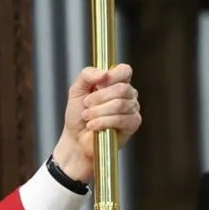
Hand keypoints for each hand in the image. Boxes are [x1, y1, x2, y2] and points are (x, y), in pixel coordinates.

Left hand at [53, 63, 140, 183]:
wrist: (75, 139)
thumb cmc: (77, 115)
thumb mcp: (76, 90)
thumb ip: (87, 75)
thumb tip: (104, 73)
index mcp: (116, 82)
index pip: (124, 70)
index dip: (112, 75)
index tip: (97, 85)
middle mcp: (127, 94)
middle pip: (122, 88)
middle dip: (99, 98)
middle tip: (86, 105)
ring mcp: (132, 109)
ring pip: (120, 104)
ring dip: (98, 111)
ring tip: (87, 117)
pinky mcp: (133, 124)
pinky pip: (122, 119)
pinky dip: (103, 122)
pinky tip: (93, 126)